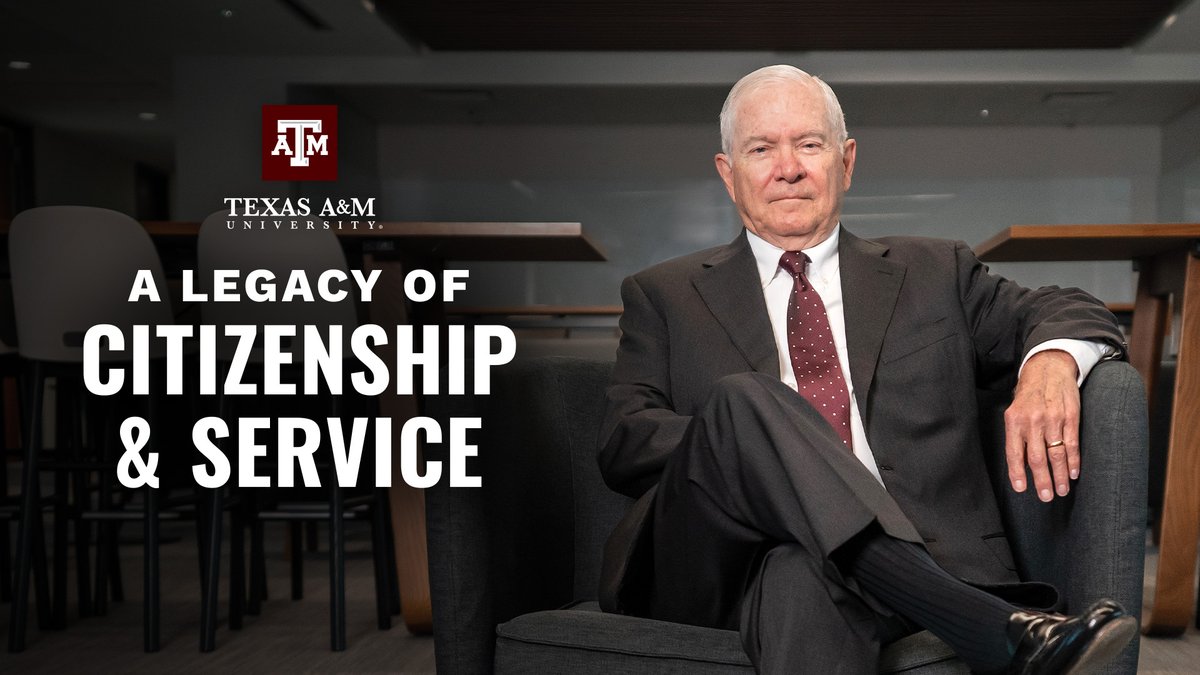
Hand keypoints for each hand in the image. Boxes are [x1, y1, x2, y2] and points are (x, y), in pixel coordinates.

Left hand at [1004, 350, 1080, 501]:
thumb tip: (1020, 464)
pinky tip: (1074, 473)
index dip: (1017, 473)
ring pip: (1056, 454)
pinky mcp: (1070, 416)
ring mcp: (1053, 419)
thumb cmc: (1028, 394)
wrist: (1048, 368)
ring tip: (1061, 491)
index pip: (1014, 453)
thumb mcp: (1014, 411)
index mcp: (1014, 421)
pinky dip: (1073, 461)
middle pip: (1037, 458)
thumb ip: (1017, 435)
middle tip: (1047, 497)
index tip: (1022, 489)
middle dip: (1042, 481)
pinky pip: (1072, 443)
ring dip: (1060, 475)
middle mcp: (1033, 421)